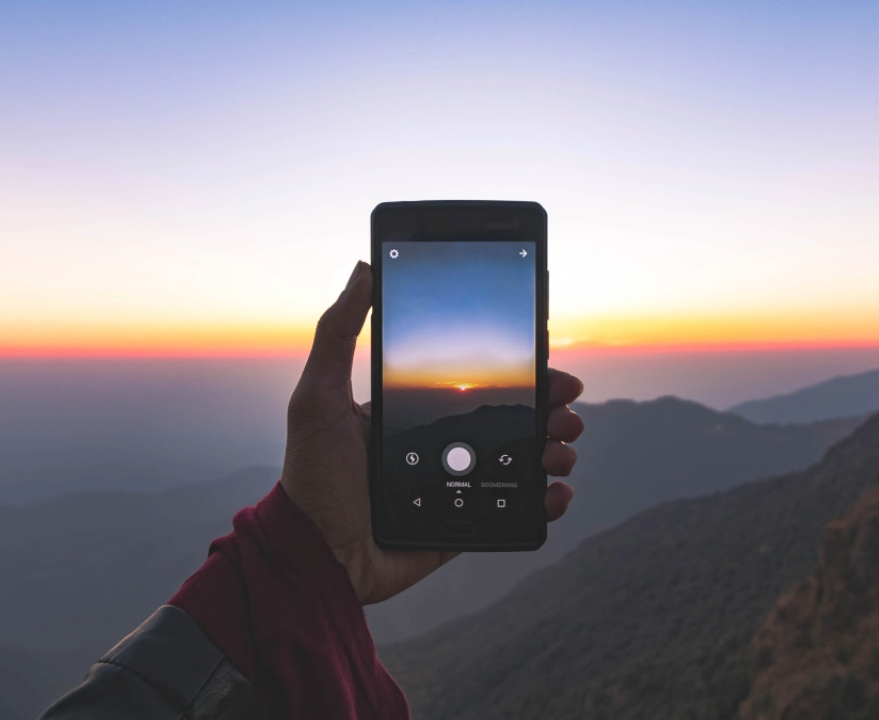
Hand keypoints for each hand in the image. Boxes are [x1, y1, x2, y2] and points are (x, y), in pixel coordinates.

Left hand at [280, 260, 583, 604]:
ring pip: (523, 461)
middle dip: (550, 408)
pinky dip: (546, 502)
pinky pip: (516, 511)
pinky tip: (557, 492)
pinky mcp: (465, 526)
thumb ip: (338, 332)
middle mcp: (442, 444)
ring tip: (563, 449)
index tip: (547, 359)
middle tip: (567, 407)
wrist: (316, 555)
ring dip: (555, 449)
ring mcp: (457, 486)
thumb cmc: (311, 474)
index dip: (519, 371)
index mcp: (415, 411)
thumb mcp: (317, 395)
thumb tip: (363, 268)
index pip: (478, 381)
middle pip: (512, 418)